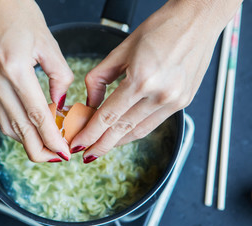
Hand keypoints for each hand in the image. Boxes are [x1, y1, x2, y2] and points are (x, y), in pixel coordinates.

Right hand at [0, 0, 72, 161]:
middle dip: (39, 150)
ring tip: (48, 145)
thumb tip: (61, 103)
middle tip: (58, 157)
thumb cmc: (21, 13)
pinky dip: (17, 128)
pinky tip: (31, 128)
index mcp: (15, 69)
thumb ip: (59, 77)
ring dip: (28, 141)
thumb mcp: (48, 43)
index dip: (52, 139)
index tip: (65, 153)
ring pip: (8, 126)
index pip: (37, 116)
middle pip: (19, 130)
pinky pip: (1, 115)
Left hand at [70, 0, 240, 162]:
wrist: (198, 20)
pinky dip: (135, 131)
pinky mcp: (183, 102)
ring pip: (139, 131)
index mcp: (142, 78)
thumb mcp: (121, 49)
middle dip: (102, 145)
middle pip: (123, 129)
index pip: (109, 116)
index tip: (78, 143)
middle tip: (87, 155)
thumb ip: (100, 78)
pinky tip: (123, 133)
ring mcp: (175, 100)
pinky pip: (154, 123)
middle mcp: (161, 94)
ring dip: (118, 142)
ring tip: (102, 146)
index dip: (91, 133)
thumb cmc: (160, 28)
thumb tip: (91, 102)